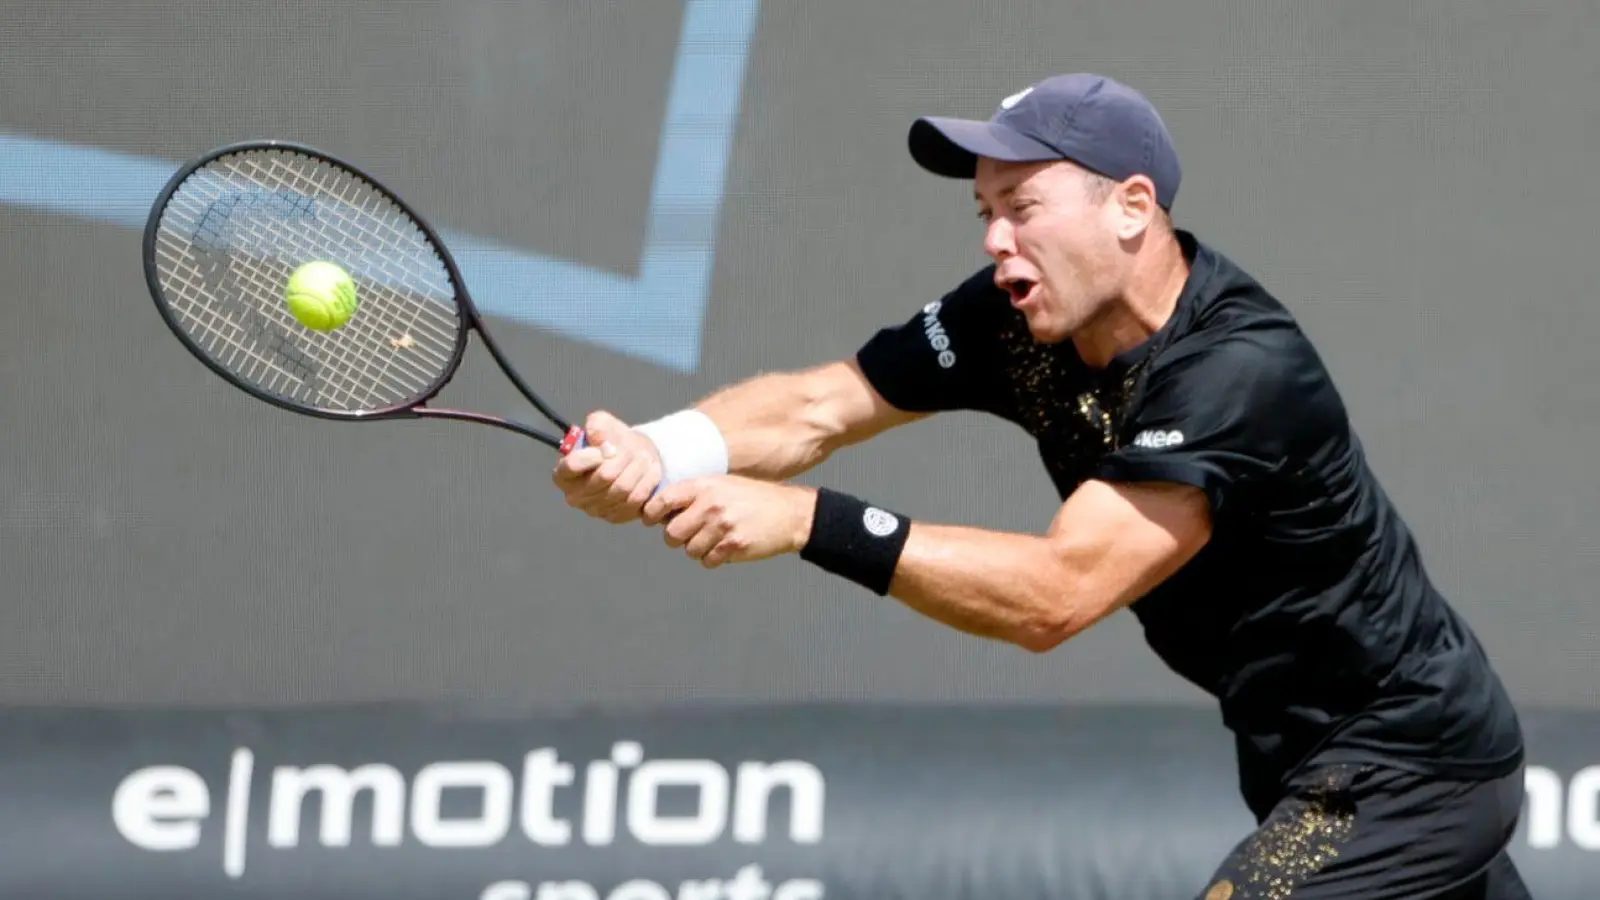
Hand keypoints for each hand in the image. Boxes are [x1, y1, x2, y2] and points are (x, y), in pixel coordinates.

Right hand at [551, 410, 664, 522]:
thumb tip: (598, 438)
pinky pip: (637, 501)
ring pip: (623, 489)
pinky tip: (650, 471)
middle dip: (623, 458)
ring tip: (643, 457)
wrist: (633, 458)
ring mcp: (596, 509)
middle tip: (632, 450)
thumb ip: (596, 425)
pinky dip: (647, 483)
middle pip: (604, 477)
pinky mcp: (616, 516)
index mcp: (563, 473)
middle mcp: (575, 496)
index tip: (607, 447)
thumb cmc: (611, 441)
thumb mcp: (602, 423)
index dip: (590, 455)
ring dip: (638, 469)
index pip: (571, 466)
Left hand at [642, 476, 815, 567]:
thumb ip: (692, 495)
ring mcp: (723, 525)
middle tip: (691, 534)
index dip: (652, 514)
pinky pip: (708, 561)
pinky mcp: (734, 545)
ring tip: (716, 538)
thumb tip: (658, 513)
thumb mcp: (721, 485)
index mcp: (704, 486)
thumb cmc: (752, 499)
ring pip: (690, 550)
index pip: (663, 500)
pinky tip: (727, 546)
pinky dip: (714, 558)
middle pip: (672, 534)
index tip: (653, 520)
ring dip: (699, 549)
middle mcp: (711, 504)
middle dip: (678, 538)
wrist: (790, 512)